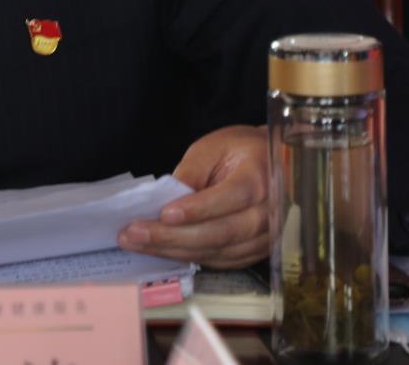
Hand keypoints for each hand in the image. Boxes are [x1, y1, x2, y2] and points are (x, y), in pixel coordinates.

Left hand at [117, 125, 269, 267]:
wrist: (274, 166)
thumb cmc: (241, 152)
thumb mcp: (214, 147)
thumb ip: (192, 171)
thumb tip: (166, 200)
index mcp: (259, 179)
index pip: (228, 199)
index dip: (197, 209)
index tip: (164, 214)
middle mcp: (267, 214)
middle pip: (220, 233)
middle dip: (173, 237)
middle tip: (134, 233)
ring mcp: (265, 239)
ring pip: (217, 252)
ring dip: (174, 251)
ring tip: (138, 243)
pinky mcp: (255, 253)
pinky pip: (220, 261)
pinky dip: (188, 257)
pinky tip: (160, 250)